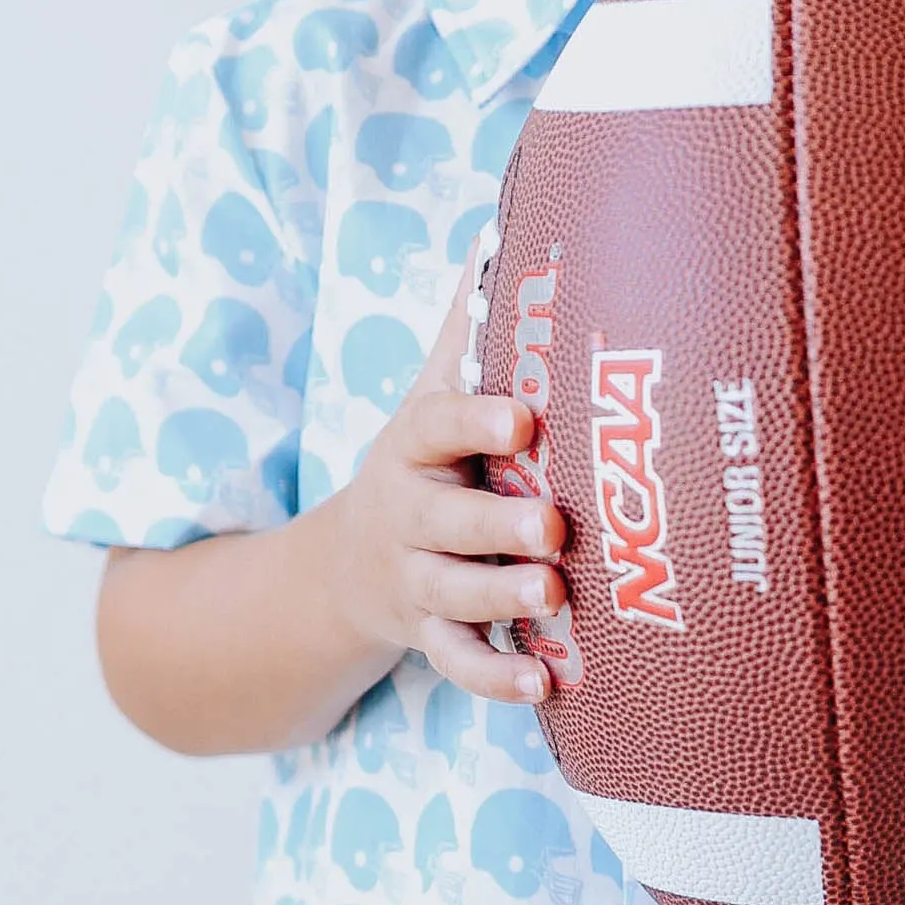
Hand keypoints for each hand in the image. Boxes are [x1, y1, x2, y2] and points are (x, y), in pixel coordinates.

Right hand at [331, 244, 567, 704]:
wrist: (353, 562)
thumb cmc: (427, 460)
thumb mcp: (433, 391)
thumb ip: (472, 322)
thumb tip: (505, 218)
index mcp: (414, 447)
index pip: (436, 426)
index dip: (474, 420)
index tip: (522, 417)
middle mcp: (410, 516)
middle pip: (445, 521)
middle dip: (496, 524)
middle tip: (551, 525)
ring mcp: (416, 582)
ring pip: (453, 596)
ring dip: (501, 599)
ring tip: (551, 595)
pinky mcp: (431, 637)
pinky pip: (459, 666)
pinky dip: (498, 680)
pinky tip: (547, 686)